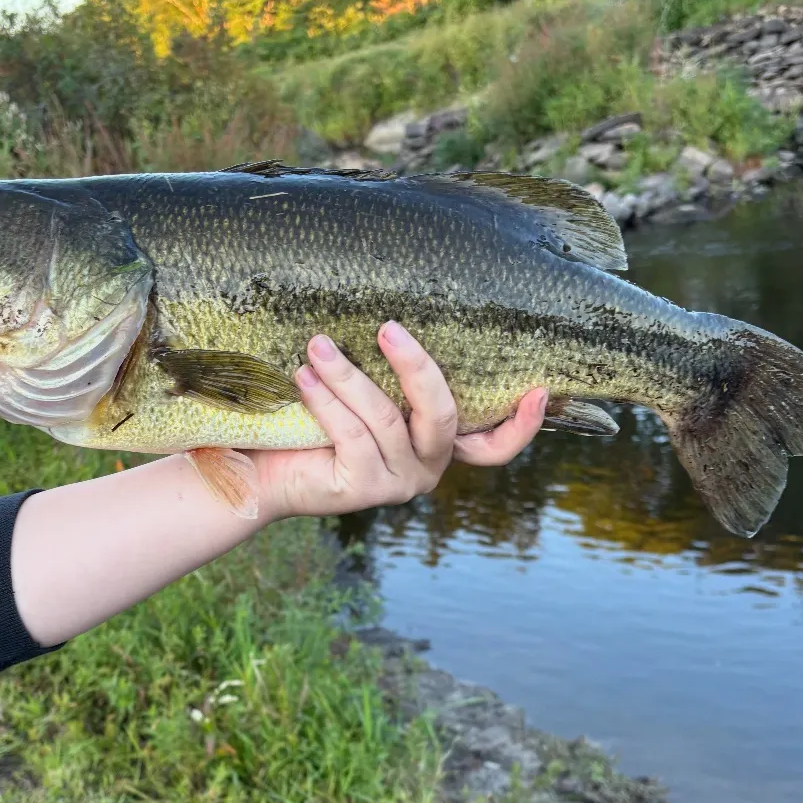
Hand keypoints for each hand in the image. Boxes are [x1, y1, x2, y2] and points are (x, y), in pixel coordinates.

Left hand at [254, 321, 546, 520]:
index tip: (539, 389)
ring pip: (385, 418)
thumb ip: (389, 371)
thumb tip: (400, 312)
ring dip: (348, 376)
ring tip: (317, 346)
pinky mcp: (364, 489)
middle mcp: (427, 467)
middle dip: (416, 367)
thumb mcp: (361, 389)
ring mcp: (399, 482)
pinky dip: (327, 400)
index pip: (493, 446)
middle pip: (442, 414)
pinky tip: (303, 377)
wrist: (263, 468)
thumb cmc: (314, 419)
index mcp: (437, 443)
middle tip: (387, 328)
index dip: (521, 425)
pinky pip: (352, 435)